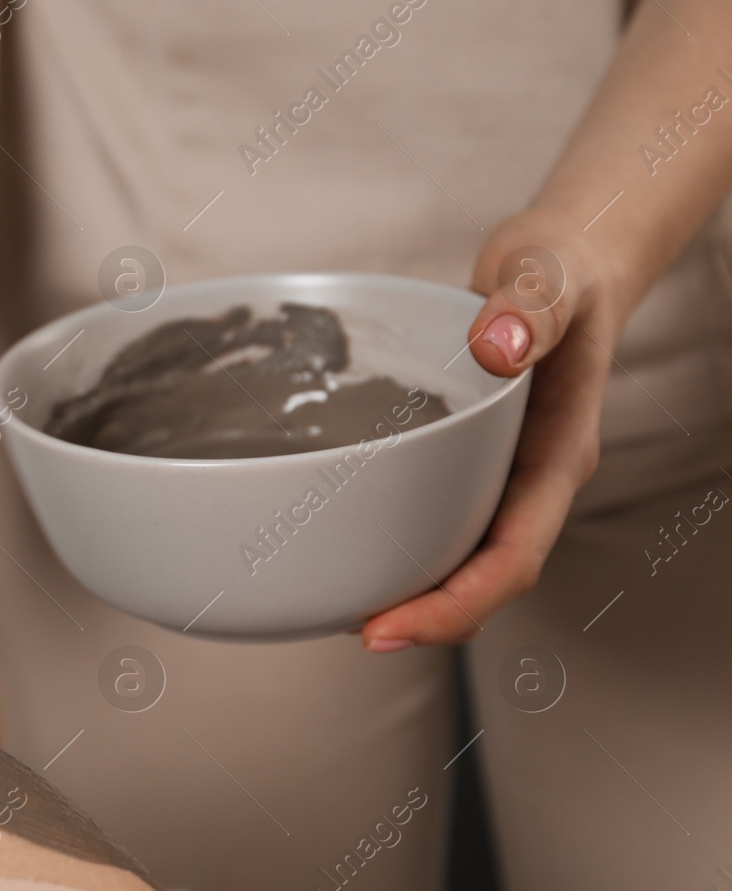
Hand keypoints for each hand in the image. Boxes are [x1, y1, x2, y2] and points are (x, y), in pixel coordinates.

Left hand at [362, 207, 624, 648]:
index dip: (452, 607)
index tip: (386, 629)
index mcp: (556, 461)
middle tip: (347, 629)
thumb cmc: (560, 271)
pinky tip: (336, 540)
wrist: (561, 261)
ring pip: (455, 557)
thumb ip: (531, 308)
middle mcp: (526, 483)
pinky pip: (433, 517)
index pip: (511, 562)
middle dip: (420, 616)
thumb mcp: (549, 276)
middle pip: (479, 579)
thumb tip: (498, 349)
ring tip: (330, 603)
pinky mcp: (464, 461)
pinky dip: (392, 540)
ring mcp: (496, 477)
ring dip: (403, 588)